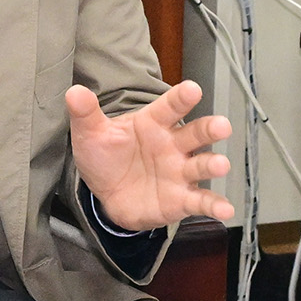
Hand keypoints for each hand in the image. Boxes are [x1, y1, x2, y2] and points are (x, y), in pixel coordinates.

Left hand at [66, 80, 234, 231]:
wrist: (107, 195)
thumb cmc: (106, 157)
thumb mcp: (91, 135)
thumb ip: (85, 113)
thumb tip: (74, 92)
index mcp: (153, 123)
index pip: (169, 107)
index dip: (181, 98)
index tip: (193, 89)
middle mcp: (173, 145)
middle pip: (196, 133)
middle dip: (209, 129)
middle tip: (221, 125)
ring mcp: (180, 172)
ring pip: (201, 165)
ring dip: (212, 164)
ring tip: (221, 165)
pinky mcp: (182, 199)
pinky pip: (200, 201)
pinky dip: (215, 206)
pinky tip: (226, 210)